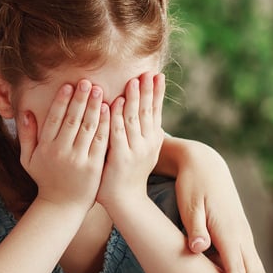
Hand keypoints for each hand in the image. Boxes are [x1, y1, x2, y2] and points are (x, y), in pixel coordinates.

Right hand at [16, 79, 108, 212]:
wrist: (61, 206)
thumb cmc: (45, 179)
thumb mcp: (28, 159)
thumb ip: (27, 135)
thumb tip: (25, 112)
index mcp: (46, 148)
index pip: (55, 119)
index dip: (62, 101)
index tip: (69, 85)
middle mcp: (61, 152)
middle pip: (72, 120)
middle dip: (80, 99)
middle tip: (87, 82)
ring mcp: (78, 159)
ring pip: (87, 128)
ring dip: (94, 107)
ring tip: (99, 91)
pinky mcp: (93, 166)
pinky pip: (100, 142)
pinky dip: (105, 125)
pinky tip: (109, 111)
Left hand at [98, 72, 164, 210]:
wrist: (124, 200)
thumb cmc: (128, 172)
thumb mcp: (141, 150)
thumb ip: (141, 130)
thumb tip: (143, 109)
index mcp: (153, 140)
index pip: (156, 112)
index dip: (157, 93)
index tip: (158, 75)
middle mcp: (147, 144)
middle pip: (147, 112)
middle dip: (147, 91)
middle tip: (147, 72)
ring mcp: (135, 151)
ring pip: (133, 119)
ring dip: (133, 99)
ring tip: (133, 81)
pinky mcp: (120, 157)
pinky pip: (118, 133)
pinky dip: (116, 117)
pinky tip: (114, 103)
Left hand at [168, 139, 272, 272]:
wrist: (205, 164)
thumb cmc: (193, 186)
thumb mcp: (189, 204)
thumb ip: (195, 228)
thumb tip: (197, 248)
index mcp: (228, 233)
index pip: (235, 270)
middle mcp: (242, 238)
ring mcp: (245, 238)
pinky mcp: (242, 238)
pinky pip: (255, 269)